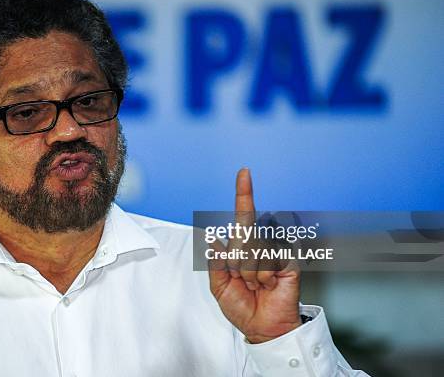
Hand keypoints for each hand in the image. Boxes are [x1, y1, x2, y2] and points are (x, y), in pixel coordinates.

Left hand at [208, 168, 301, 342]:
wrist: (263, 328)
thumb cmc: (243, 307)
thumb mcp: (219, 286)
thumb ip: (216, 261)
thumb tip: (212, 236)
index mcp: (242, 248)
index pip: (243, 216)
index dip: (244, 194)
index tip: (244, 172)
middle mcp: (259, 245)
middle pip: (241, 237)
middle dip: (235, 264)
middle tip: (243, 281)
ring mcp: (275, 251)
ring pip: (252, 251)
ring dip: (249, 273)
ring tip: (257, 285)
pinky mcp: (288, 260)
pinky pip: (268, 260)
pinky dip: (263, 276)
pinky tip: (269, 285)